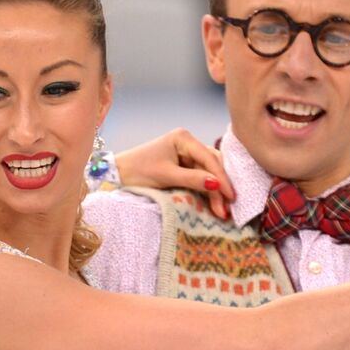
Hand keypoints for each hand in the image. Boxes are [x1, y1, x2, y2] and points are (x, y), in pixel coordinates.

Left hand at [115, 129, 234, 219]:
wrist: (118, 174)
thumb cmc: (138, 170)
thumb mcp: (166, 176)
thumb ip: (193, 179)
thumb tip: (217, 184)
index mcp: (184, 138)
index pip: (209, 158)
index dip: (222, 178)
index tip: (231, 197)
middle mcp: (189, 144)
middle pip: (213, 165)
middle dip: (220, 187)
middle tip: (227, 208)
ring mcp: (188, 155)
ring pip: (210, 173)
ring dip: (216, 191)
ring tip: (222, 211)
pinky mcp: (186, 166)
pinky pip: (203, 178)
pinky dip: (209, 191)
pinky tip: (215, 203)